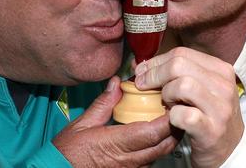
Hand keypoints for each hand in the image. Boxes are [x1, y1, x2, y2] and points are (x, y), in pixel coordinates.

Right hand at [54, 76, 178, 167]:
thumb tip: (117, 84)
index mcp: (117, 144)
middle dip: (175, 127)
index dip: (168, 118)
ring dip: (168, 138)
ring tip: (169, 119)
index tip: (173, 103)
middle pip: (164, 145)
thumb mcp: (82, 124)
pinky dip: (157, 148)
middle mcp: (128, 161)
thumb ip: (103, 104)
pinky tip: (154, 136)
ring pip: (160, 155)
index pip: (153, 132)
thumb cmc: (67, 153)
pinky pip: (150, 162)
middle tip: (178, 108)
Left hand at [134, 47, 241, 167]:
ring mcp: (220, 108)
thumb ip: (180, 73)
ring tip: (168, 104)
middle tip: (146, 87)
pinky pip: (183, 115)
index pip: (182, 53)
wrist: (230, 150)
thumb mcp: (203, 89)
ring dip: (166, 94)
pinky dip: (172, 116)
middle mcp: (224, 86)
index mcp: (221, 70)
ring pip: (182, 85)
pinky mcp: (212, 131)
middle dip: (155, 75)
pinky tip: (173, 120)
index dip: (157, 62)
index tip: (143, 73)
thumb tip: (143, 65)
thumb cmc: (209, 116)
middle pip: (179, 65)